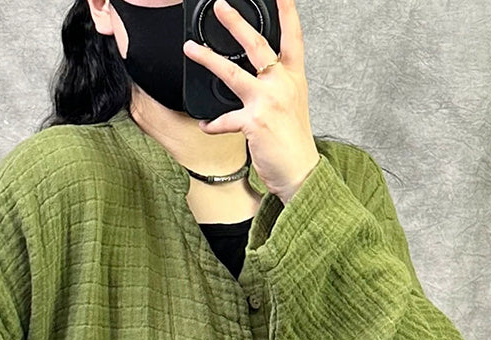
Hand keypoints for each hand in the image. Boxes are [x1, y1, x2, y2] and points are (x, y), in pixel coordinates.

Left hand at [182, 0, 320, 204]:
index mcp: (293, 78)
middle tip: (220, 7)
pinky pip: (225, 119)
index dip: (288, 13)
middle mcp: (282, 85)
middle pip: (257, 45)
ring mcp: (268, 102)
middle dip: (236, 23)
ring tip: (191, 49)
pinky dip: (214, 124)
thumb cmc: (294, 143)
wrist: (300, 172)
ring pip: (232, 73)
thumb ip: (275, 87)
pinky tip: (205, 125)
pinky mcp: (254, 122)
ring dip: (208, 59)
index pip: (293, 38)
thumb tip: (255, 77)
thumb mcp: (292, 106)